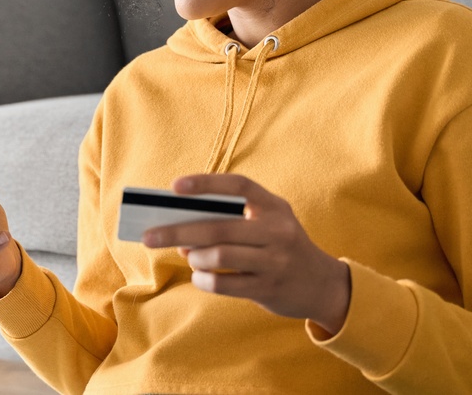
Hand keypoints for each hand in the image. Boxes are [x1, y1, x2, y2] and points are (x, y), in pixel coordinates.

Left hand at [143, 174, 350, 334]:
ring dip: (195, 257)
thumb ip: (230, 220)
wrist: (322, 284)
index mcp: (274, 206)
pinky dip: (204, 280)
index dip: (206, 183)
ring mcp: (275, 261)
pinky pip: (224, 283)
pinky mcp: (269, 288)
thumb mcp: (267, 224)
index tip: (174, 186)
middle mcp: (278, 231)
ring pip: (220, 256)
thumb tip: (180, 226)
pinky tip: (200, 276)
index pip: (239, 185)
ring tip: (189, 256)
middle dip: (177, 230)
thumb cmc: (281, 247)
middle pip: (219, 227)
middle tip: (149, 236)